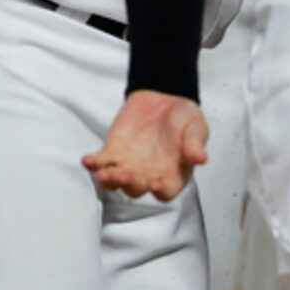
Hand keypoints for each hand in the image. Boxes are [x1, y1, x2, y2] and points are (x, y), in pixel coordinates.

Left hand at [85, 90, 207, 199]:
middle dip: (131, 184)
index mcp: (172, 176)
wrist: (164, 97)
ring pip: (115, 181)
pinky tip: (88, 160)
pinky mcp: (112, 152)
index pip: (166, 192)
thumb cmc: (184, 119)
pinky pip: (99, 163)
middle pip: (136, 189)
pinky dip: (93, 164)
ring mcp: (128, 166)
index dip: (161, 191)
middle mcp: (148, 176)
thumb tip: (201, 158)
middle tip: (128, 175)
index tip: (157, 184)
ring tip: (104, 173)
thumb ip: (194, 144)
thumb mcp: (196, 128)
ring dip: (109, 180)